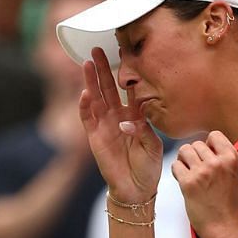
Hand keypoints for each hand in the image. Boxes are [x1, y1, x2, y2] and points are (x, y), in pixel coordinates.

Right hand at [78, 47, 161, 202]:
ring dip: (90, 81)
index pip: (130, 89)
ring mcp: (104, 125)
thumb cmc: (148, 167)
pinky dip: (85, 106)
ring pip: (96, 98)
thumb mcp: (153, 145)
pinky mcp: (94, 137)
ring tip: (86, 63)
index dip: (127, 72)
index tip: (125, 52)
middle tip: (98, 48)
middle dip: (103, 68)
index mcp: (135, 115)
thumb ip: (143, 129)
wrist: (136, 188)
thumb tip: (127, 120)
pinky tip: (85, 93)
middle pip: (108, 87)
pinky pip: (87, 119)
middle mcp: (118, 116)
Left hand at [171, 131, 237, 237]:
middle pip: (196, 143)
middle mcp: (217, 163)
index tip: (207, 155)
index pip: (214, 135)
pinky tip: (183, 180)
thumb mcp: (234, 176)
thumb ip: (224, 159)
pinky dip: (176, 172)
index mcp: (232, 159)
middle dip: (193, 155)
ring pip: (184, 150)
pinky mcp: (188, 183)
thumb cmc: (228, 205)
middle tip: (196, 169)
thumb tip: (209, 146)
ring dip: (183, 160)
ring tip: (188, 172)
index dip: (208, 144)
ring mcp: (202, 172)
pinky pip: (175, 166)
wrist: (224, 227)